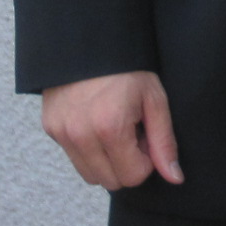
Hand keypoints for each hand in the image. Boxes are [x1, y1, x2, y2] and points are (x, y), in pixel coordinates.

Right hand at [41, 71, 181, 189]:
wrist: (92, 44)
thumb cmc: (130, 70)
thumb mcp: (155, 100)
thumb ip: (164, 142)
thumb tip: (175, 178)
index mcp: (109, 128)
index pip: (132, 177)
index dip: (146, 160)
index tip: (146, 135)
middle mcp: (80, 136)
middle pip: (110, 182)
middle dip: (127, 164)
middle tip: (132, 131)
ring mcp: (61, 134)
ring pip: (90, 175)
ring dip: (107, 161)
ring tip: (115, 128)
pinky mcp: (50, 130)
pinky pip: (74, 158)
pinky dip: (90, 150)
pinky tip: (98, 123)